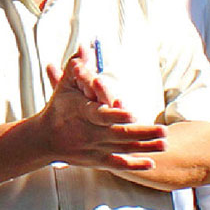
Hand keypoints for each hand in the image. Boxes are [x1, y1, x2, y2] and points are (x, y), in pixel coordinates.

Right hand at [36, 47, 165, 169]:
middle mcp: (90, 133)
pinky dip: (134, 165)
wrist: (44, 139)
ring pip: (123, 149)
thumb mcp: (65, 85)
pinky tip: (152, 163)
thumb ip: (77, 66)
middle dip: (142, 133)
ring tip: (165, 143)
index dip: (115, 114)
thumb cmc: (58, 108)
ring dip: (145, 147)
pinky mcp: (97, 161)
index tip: (131, 113)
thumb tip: (86, 44)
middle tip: (163, 130)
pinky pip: (118, 164)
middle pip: (119, 135)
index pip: (100, 114)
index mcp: (83, 113)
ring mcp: (94, 149)